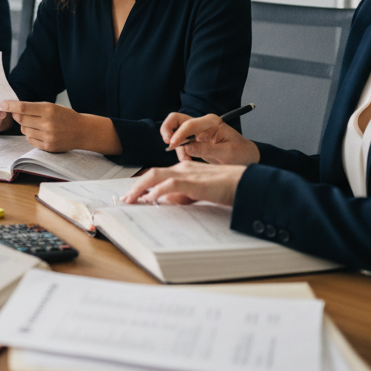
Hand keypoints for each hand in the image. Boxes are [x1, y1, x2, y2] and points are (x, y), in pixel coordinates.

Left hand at [1, 101, 121, 155]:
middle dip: (17, 116)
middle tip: (18, 113)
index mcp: (49, 110)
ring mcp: (48, 136)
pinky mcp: (48, 147)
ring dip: (25, 126)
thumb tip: (13, 109)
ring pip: (24, 130)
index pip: (23, 107)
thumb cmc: (65, 116)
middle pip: (21, 119)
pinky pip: (30, 140)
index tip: (3, 104)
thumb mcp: (52, 106)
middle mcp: (48, 123)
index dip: (11, 106)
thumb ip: (34, 107)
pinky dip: (31, 135)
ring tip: (36, 124)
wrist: (82, 131)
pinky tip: (39, 132)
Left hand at [122, 160, 246, 205]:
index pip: (157, 175)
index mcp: (184, 170)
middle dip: (136, 187)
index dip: (143, 185)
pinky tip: (151, 198)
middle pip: (152, 174)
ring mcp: (188, 174)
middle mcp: (183, 169)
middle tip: (126, 199)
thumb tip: (164, 201)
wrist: (244, 183)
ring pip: (156, 176)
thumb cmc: (226, 187)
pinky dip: (158, 191)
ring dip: (141, 188)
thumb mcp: (199, 193)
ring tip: (131, 199)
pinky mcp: (194, 182)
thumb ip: (182, 196)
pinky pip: (171, 184)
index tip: (133, 195)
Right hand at [160, 112, 259, 164]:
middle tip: (168, 143)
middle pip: (176, 119)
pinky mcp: (195, 141)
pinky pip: (180, 143)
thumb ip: (207, 150)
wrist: (248, 157)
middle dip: (167, 130)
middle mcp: (202, 124)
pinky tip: (187, 160)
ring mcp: (197, 132)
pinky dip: (180, 152)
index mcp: (211, 122)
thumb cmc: (242, 153)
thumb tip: (188, 148)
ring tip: (185, 160)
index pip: (188, 124)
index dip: (178, 135)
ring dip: (175, 146)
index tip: (172, 146)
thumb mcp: (227, 153)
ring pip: (175, 132)